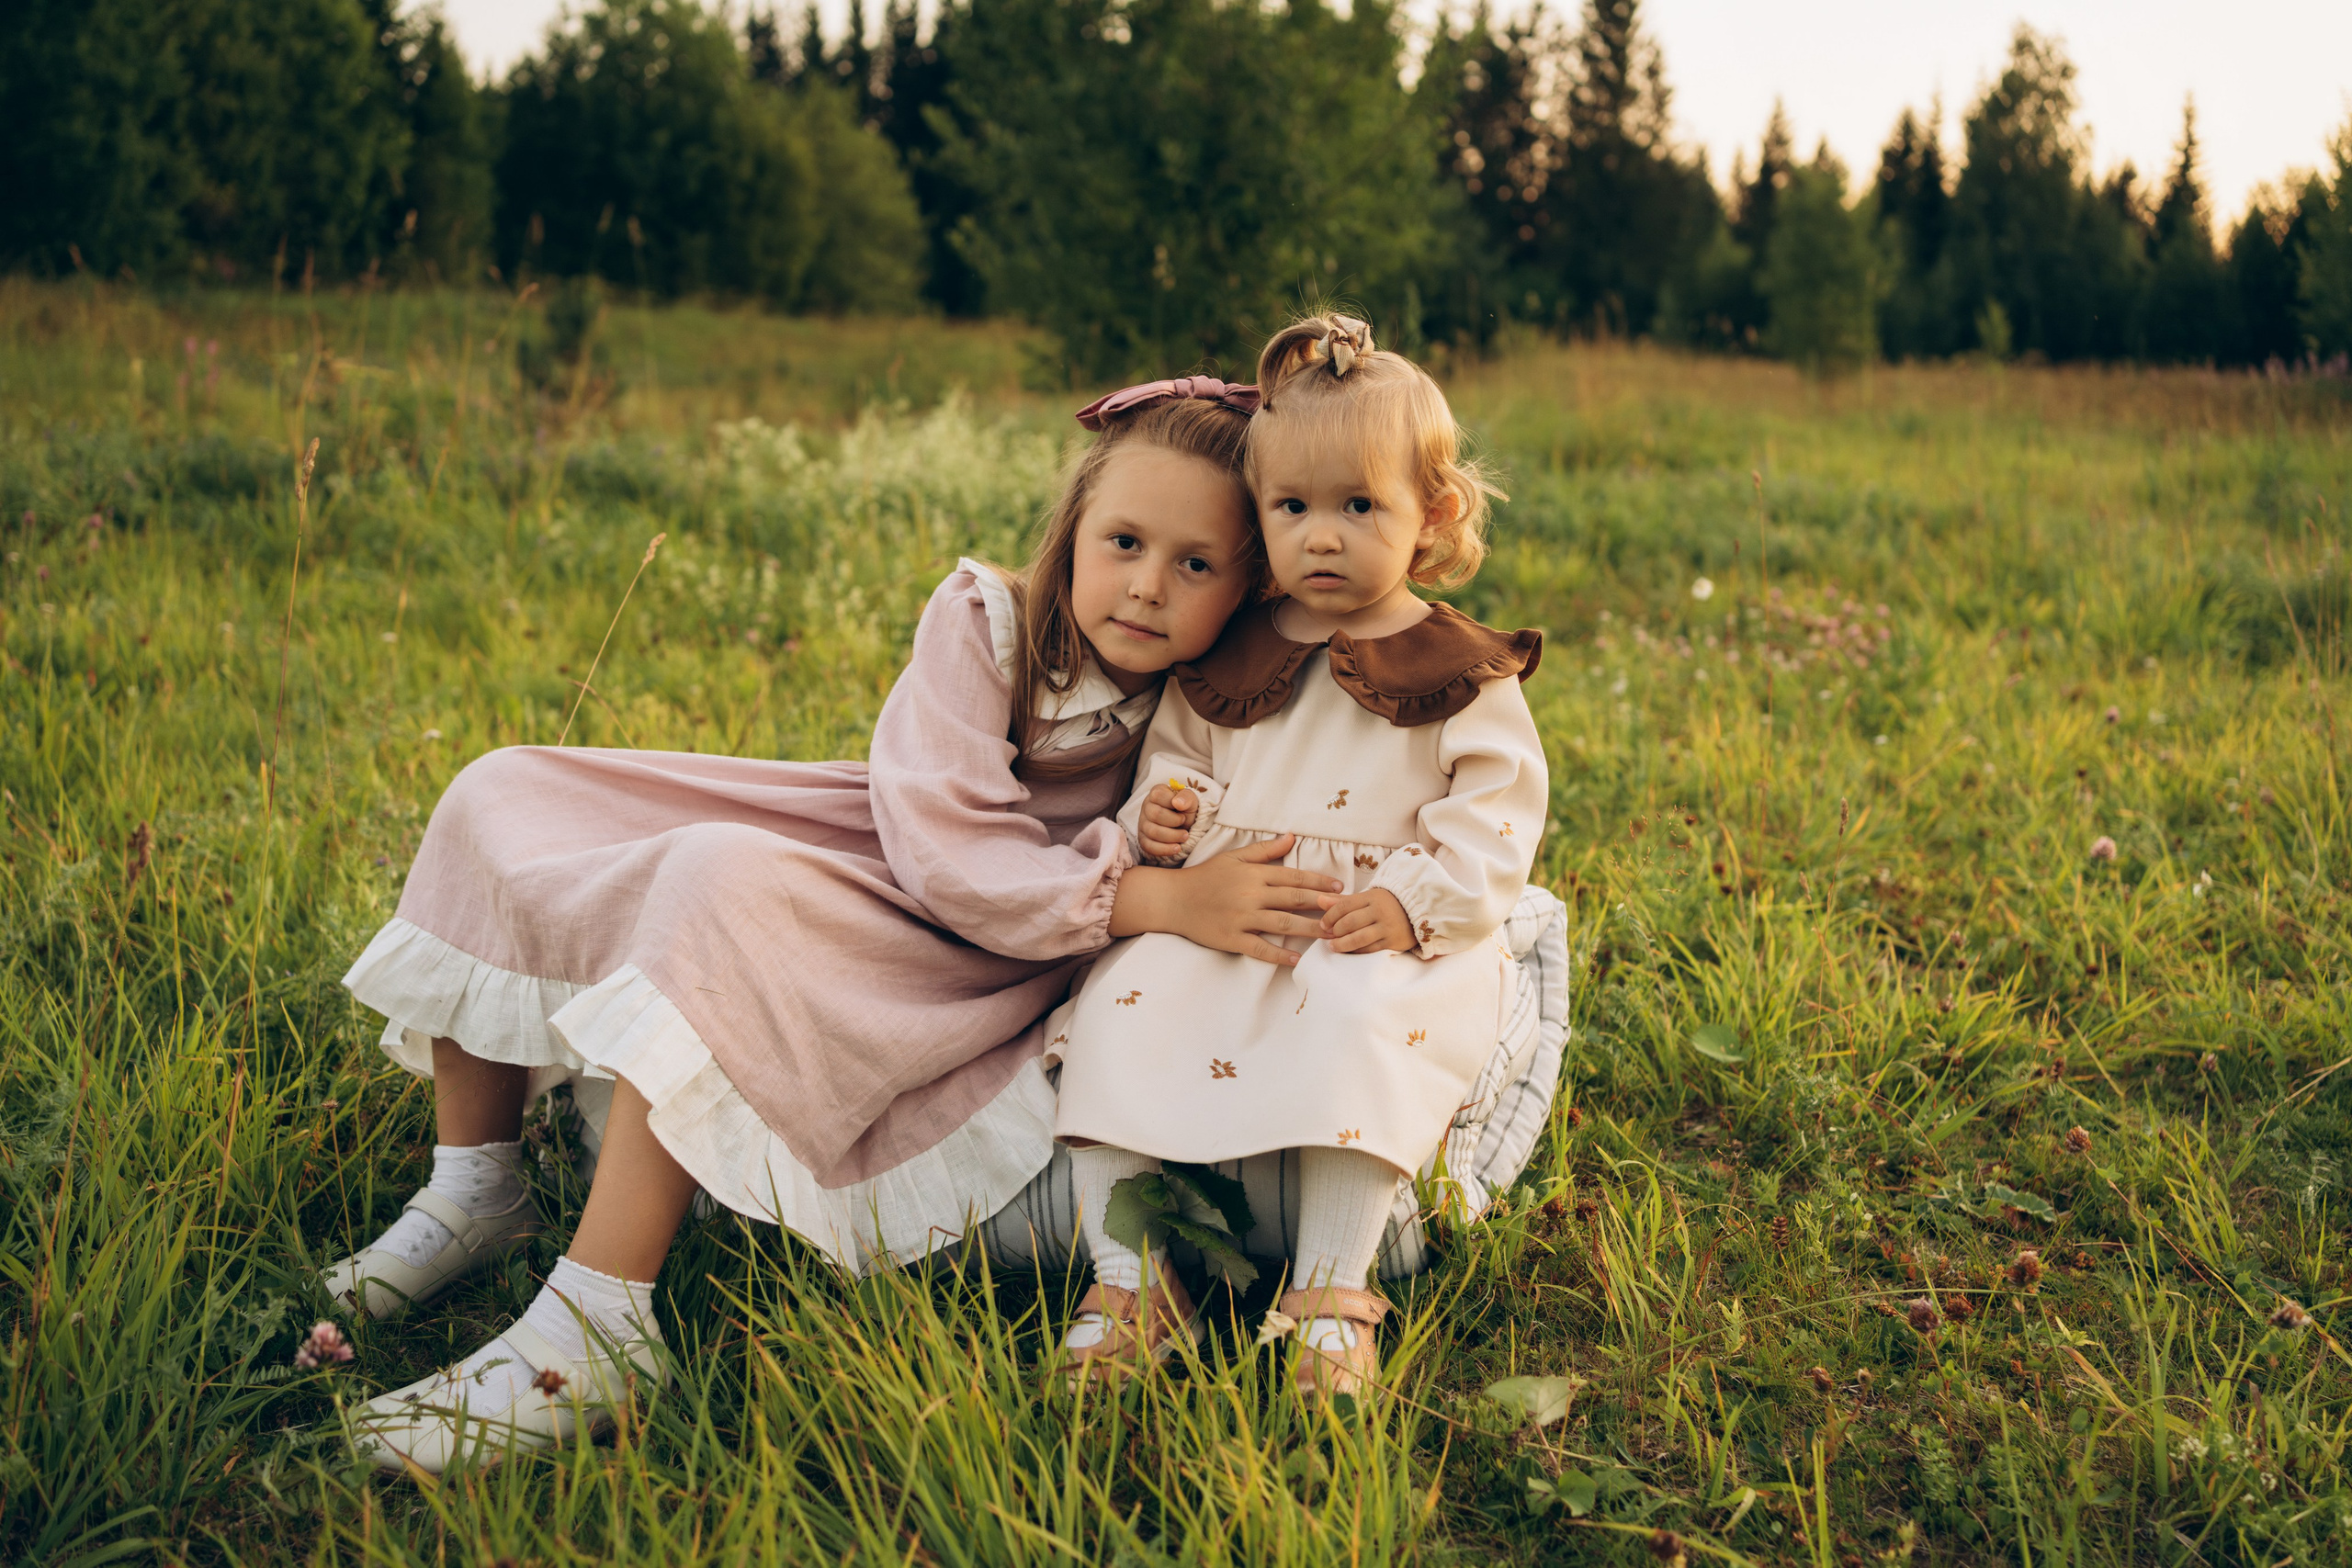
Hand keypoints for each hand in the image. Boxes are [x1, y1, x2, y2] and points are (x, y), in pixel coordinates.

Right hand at [1109, 836, 1340, 966]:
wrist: (1173, 899)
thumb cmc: (1205, 876)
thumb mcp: (1233, 857)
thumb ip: (1265, 849)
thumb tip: (1292, 836)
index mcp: (1253, 874)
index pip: (1293, 877)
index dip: (1319, 882)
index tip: (1339, 888)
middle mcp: (1250, 894)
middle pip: (1293, 899)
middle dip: (1322, 905)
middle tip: (1345, 911)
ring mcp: (1241, 918)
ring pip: (1282, 924)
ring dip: (1310, 929)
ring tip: (1332, 934)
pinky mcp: (1231, 938)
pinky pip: (1259, 948)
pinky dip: (1278, 954)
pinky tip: (1297, 959)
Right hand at [1138, 781, 1197, 861]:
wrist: (1187, 826)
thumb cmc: (1186, 810)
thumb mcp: (1191, 801)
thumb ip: (1187, 797)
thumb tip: (1177, 803)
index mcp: (1156, 794)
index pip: (1157, 795)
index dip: (1172, 803)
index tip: (1182, 808)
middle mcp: (1147, 808)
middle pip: (1155, 814)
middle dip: (1174, 821)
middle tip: (1184, 822)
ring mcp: (1143, 824)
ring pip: (1152, 832)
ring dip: (1172, 836)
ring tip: (1185, 836)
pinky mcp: (1144, 839)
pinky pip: (1149, 846)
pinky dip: (1164, 849)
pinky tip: (1177, 848)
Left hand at [1317, 888, 1414, 953]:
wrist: (1417, 911)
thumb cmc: (1386, 904)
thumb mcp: (1366, 898)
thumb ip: (1342, 901)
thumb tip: (1319, 900)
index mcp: (1371, 897)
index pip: (1344, 906)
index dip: (1329, 916)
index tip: (1322, 924)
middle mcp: (1379, 911)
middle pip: (1350, 922)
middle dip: (1335, 931)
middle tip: (1328, 936)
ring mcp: (1387, 927)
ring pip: (1359, 938)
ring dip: (1342, 944)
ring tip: (1333, 946)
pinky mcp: (1393, 942)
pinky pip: (1370, 949)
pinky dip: (1356, 952)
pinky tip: (1348, 951)